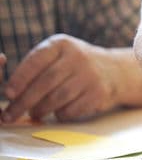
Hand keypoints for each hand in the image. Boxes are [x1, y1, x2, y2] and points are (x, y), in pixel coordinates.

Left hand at [1, 34, 121, 121]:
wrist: (114, 71)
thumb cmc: (75, 66)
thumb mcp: (58, 55)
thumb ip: (36, 67)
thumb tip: (12, 94)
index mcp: (62, 44)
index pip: (36, 60)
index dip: (20, 78)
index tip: (8, 94)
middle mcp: (78, 57)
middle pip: (46, 82)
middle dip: (24, 101)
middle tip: (11, 114)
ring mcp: (91, 75)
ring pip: (58, 98)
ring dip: (41, 110)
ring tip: (35, 113)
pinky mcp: (99, 93)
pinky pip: (72, 109)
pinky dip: (60, 114)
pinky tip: (57, 112)